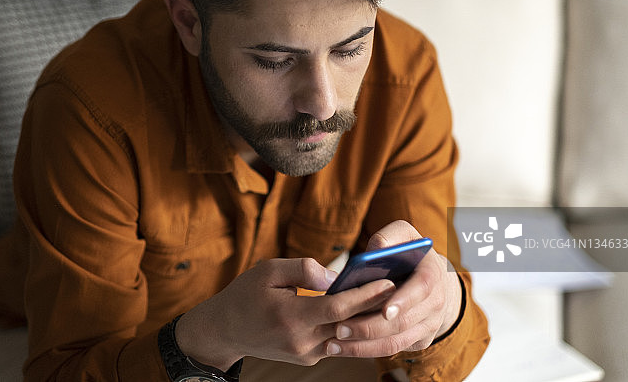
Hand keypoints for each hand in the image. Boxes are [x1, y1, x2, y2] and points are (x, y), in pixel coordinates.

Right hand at [174, 257, 397, 370]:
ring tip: (390, 300)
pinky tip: (365, 312)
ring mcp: (305, 354)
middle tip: (401, 290)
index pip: (339, 307)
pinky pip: (336, 343)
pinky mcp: (307, 359)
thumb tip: (335, 276)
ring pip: (346, 338)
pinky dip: (351, 328)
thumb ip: (303, 269)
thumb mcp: (269, 270)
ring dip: (367, 321)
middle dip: (376, 308)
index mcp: (291, 316)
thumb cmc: (246, 294)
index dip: (365, 295)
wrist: (225, 330)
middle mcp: (301, 342)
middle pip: (349, 326)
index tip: (388, 281)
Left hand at [326, 220, 461, 357]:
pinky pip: (393, 349)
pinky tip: (342, 349)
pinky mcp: (418, 340)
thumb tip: (377, 247)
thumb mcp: (405, 236)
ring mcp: (428, 325)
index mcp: (432, 274)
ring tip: (333, 344)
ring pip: (396, 342)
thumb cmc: (409, 254)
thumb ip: (391, 236)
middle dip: (370, 327)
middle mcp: (435, 303)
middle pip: (403, 322)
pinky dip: (367, 351)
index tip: (384, 310)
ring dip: (364, 346)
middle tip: (339, 328)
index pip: (422, 289)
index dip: (404, 300)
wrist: (432, 279)